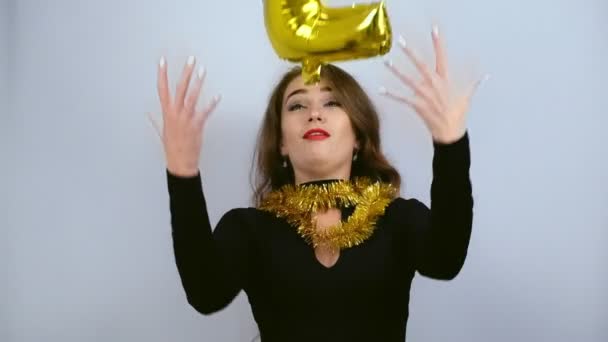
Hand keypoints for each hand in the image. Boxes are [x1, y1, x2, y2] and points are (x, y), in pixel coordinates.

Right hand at [147, 56, 220, 176]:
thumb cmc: (171, 147)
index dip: (162, 74)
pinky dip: (211, 104)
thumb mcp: (162, 132)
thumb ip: (155, 121)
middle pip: (179, 88)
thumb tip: (148, 114)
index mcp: (166, 113)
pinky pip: (205, 112)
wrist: (180, 162)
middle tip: (191, 59)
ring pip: (192, 96)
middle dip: (185, 72)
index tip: (162, 61)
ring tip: (203, 70)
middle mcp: (175, 113)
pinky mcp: (197, 125)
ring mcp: (186, 118)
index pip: (162, 89)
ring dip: (198, 83)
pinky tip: (217, 96)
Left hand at [380, 25, 487, 143]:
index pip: (442, 56)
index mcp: (445, 80)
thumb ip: (473, 83)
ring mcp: (425, 95)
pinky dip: (391, 93)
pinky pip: (402, 97)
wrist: (451, 132)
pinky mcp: (417, 105)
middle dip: (411, 53)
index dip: (438, 42)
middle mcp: (434, 85)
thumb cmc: (458, 114)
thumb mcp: (467, 96)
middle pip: (421, 65)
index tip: (434, 29)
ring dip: (397, 71)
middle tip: (401, 42)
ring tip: (386, 62)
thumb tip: (485, 75)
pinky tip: (381, 89)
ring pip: (409, 80)